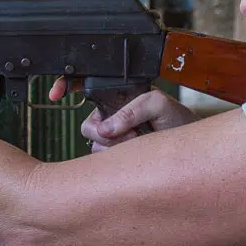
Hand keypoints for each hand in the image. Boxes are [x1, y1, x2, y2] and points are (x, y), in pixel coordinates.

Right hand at [49, 77, 196, 151]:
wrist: (189, 148)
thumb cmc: (176, 120)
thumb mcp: (158, 104)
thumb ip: (132, 109)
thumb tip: (106, 128)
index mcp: (117, 96)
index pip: (85, 86)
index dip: (65, 85)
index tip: (56, 94)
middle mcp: (110, 116)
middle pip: (87, 124)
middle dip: (105, 131)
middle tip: (131, 134)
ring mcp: (111, 138)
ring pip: (94, 144)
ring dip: (116, 146)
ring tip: (140, 141)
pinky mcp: (113, 158)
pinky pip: (101, 160)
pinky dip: (117, 158)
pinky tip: (135, 153)